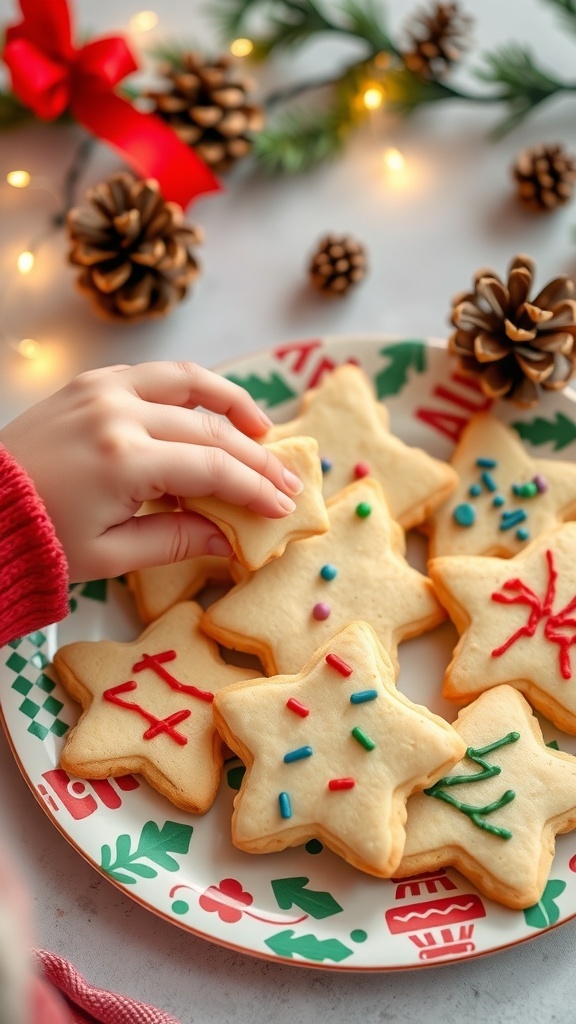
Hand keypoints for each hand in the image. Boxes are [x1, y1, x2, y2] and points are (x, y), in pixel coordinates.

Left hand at [0, 361, 301, 580]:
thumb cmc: (38, 538)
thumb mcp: (109, 554)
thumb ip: (177, 540)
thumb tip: (233, 541)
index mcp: (123, 460)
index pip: (213, 469)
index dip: (255, 488)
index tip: (284, 506)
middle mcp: (118, 413)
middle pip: (210, 428)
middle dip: (256, 456)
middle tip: (287, 480)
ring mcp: (103, 389)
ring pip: (188, 382)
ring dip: (232, 404)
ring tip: (262, 429)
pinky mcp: (90, 382)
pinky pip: (155, 375)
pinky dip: (191, 389)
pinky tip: (210, 411)